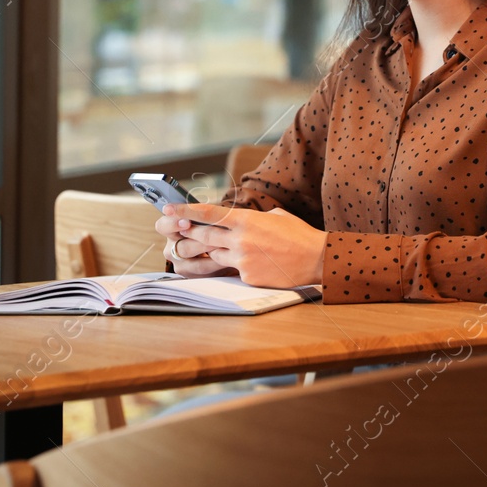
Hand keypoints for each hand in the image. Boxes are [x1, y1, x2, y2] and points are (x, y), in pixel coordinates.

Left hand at [157, 203, 325, 286]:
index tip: (169, 208)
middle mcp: (241, 239)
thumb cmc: (299, 235)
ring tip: (207, 248)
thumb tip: (240, 222)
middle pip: (204, 235)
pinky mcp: (248, 277)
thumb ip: (253, 219)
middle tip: (173, 228)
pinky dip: (235, 267)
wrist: (317, 259)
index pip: (209, 213)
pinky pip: (232, 271)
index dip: (186, 211)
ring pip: (215, 255)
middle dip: (188, 232)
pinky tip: (248, 264)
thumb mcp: (275, 217)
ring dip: (211, 251)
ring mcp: (243, 260)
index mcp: (247, 220)